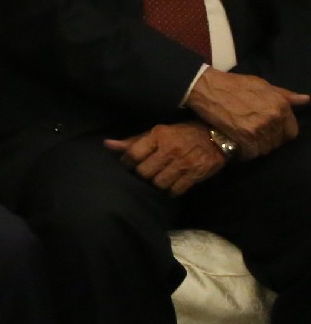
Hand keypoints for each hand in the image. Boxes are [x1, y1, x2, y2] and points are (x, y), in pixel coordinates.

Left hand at [106, 123, 227, 195]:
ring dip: (155, 184)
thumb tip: (107, 144)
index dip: (126, 163)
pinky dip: (170, 191)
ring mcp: (184, 162)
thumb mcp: (157, 132)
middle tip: (143, 174)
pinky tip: (169, 186)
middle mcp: (171, 149)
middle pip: (144, 172)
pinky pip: (176, 190)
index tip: (128, 166)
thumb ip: (133, 141)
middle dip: (141, 175)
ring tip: (156, 180)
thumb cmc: (180, 133)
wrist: (216, 136)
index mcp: (158, 135)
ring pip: (159, 183)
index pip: (133, 154)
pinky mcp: (196, 174)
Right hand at [186, 69, 307, 157]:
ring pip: (264, 150)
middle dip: (266, 141)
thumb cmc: (234, 85)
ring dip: (254, 147)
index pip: (291, 132)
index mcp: (281, 106)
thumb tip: (307, 100)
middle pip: (277, 143)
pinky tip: (236, 144)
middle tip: (252, 134)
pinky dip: (243, 152)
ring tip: (243, 139)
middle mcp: (274, 118)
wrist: (207, 88)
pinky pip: (251, 154)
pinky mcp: (244, 138)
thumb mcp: (262, 85)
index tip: (267, 131)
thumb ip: (285, 95)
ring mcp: (259, 129)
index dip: (279, 134)